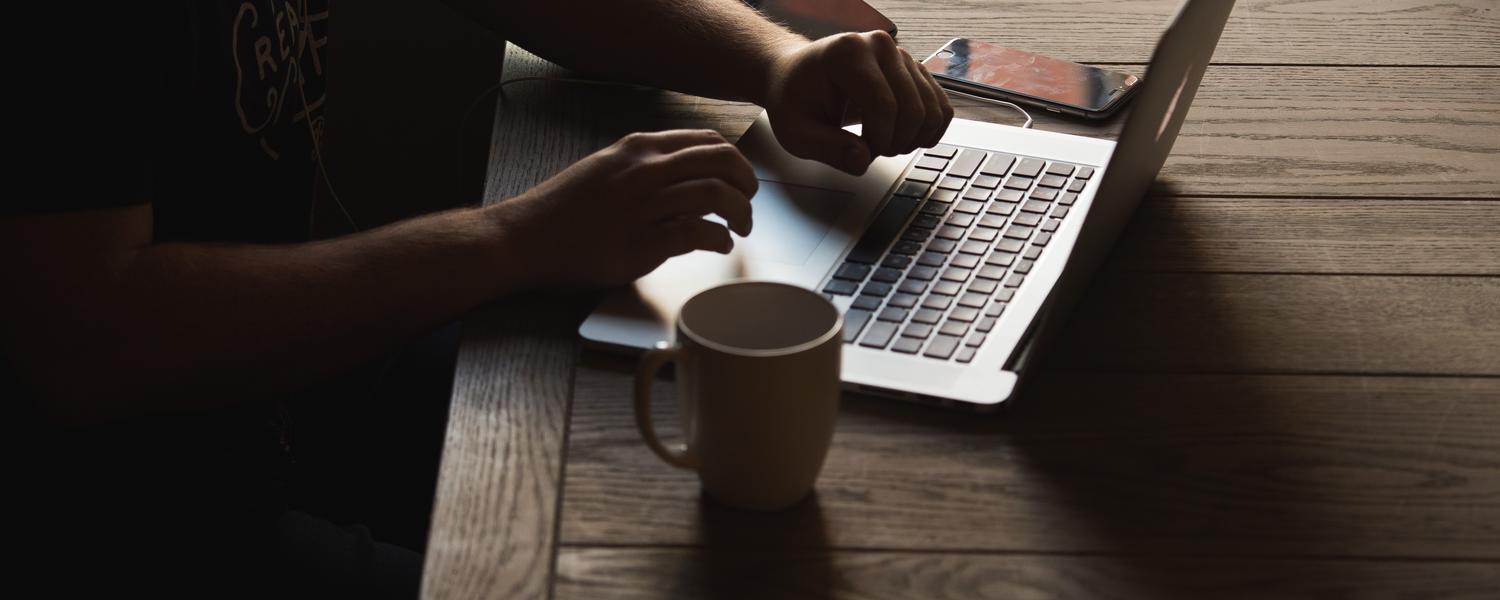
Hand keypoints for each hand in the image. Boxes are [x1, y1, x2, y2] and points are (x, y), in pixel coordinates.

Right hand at [490, 129, 755, 287]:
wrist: (524, 238)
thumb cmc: (563, 210)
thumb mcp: (605, 168)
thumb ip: (644, 166)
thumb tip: (686, 174)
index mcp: (637, 148)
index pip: (705, 141)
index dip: (734, 160)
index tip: (740, 178)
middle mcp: (644, 170)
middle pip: (721, 161)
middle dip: (747, 182)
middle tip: (750, 202)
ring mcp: (643, 205)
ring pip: (716, 194)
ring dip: (740, 214)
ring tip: (740, 228)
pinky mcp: (641, 242)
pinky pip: (698, 233)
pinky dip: (719, 240)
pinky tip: (720, 246)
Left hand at [762, 31, 953, 174]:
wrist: (799, 77)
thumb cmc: (795, 100)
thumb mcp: (797, 132)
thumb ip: (827, 149)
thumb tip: (862, 161)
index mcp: (848, 53)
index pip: (884, 106)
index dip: (878, 141)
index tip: (861, 153)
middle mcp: (880, 46)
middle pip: (913, 109)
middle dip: (895, 143)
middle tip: (872, 151)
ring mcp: (902, 56)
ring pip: (932, 110)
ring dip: (913, 139)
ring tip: (884, 143)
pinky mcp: (915, 70)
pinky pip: (941, 106)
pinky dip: (929, 131)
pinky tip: (906, 138)